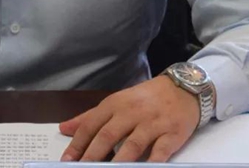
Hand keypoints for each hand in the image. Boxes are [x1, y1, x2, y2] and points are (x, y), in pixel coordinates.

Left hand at [58, 76, 198, 162]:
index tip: (66, 160)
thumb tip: (64, 128)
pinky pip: (160, 152)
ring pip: (132, 145)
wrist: (184, 88)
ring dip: (118, 162)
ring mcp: (152, 123)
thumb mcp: (117, 101)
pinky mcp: (172, 133)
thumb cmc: (146, 98)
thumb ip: (91, 116)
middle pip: (108, 135)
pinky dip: (151, 163)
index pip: (91, 124)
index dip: (77, 144)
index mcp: (115, 104)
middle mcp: (132, 112)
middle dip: (92, 155)